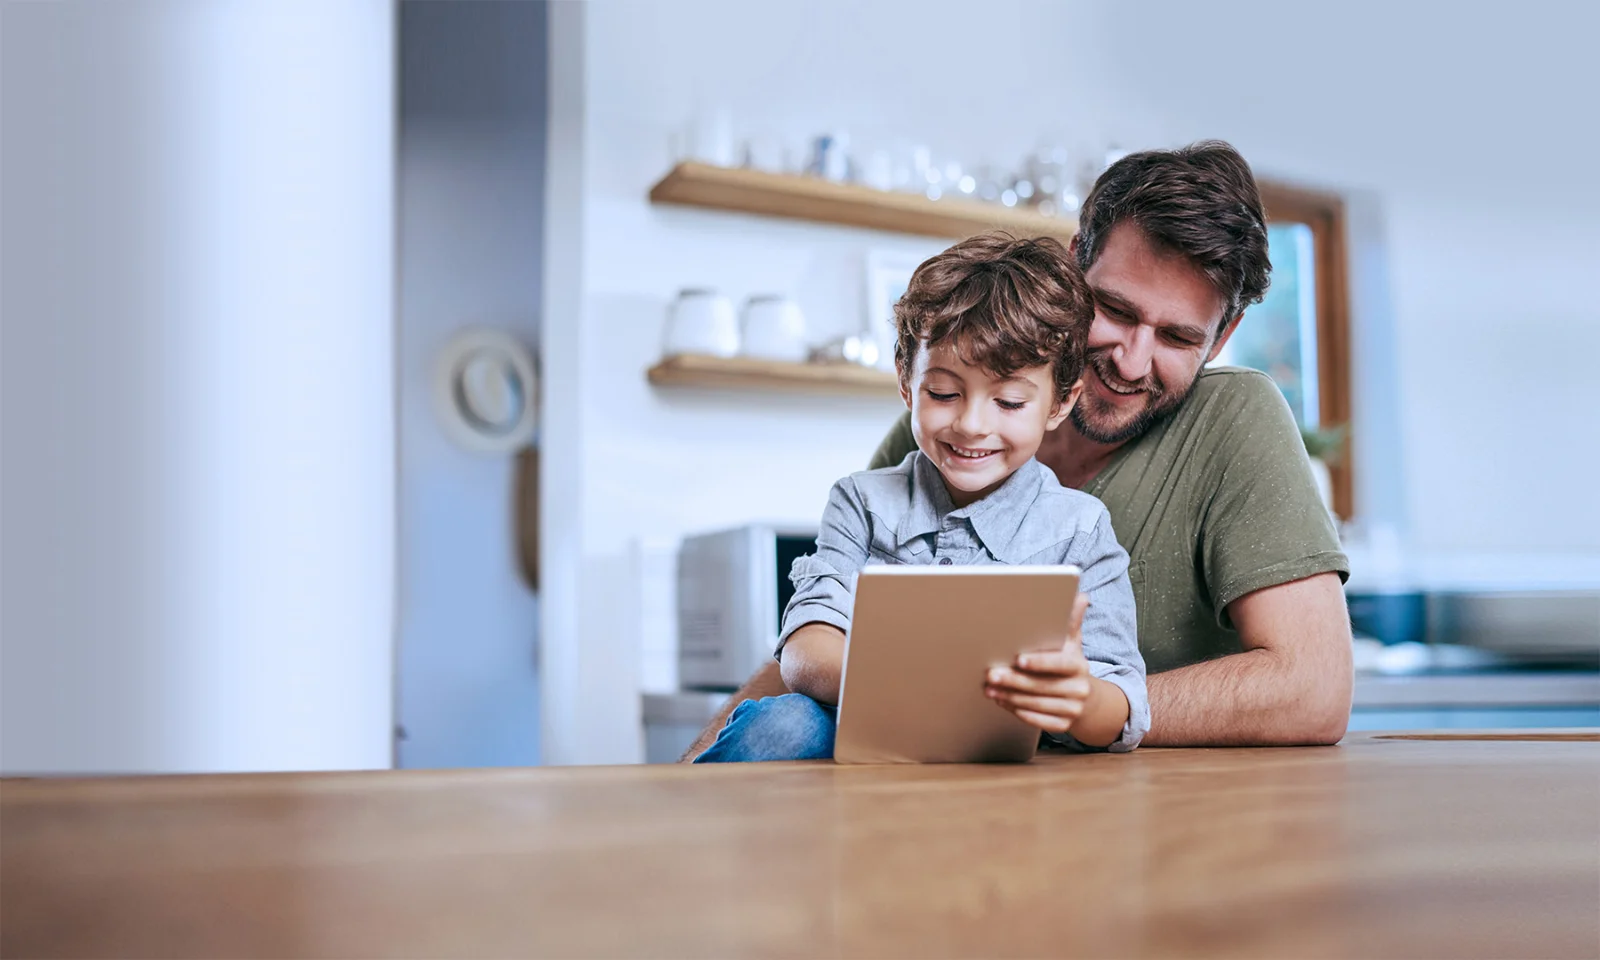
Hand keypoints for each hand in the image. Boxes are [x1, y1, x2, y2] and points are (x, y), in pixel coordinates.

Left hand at [984, 593, 1091, 734]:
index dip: (1039, 662)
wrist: (1087, 699)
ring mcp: (1073, 709)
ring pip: (1036, 704)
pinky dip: (1018, 712)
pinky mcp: (1064, 725)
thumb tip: (1081, 596)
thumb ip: (1071, 621)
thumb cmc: (1069, 664)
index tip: (1018, 659)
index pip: (1059, 664)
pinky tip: (1002, 702)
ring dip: (1010, 697)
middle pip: (1042, 686)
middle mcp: (1080, 689)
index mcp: (1080, 665)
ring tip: (990, 688)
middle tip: (991, 674)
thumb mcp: (1072, 642)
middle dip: (1013, 680)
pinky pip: (1038, 721)